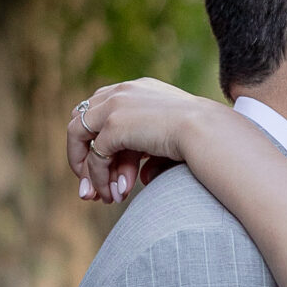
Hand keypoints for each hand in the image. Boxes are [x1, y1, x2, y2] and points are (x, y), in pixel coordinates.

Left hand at [67, 78, 211, 203]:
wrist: (207, 131)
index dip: (95, 137)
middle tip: (89, 185)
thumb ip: (152, 153)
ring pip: (79, 137)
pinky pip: (94, 156)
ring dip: (87, 170)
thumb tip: (144, 175)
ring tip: (97, 197)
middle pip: (83, 121)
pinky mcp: (113, 125)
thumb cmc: (201, 137)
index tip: (103, 164)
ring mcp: (114, 106)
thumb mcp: (170, 139)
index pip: (100, 108)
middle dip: (82, 155)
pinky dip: (99, 178)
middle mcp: (121, 91)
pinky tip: (113, 195)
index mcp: (137, 89)